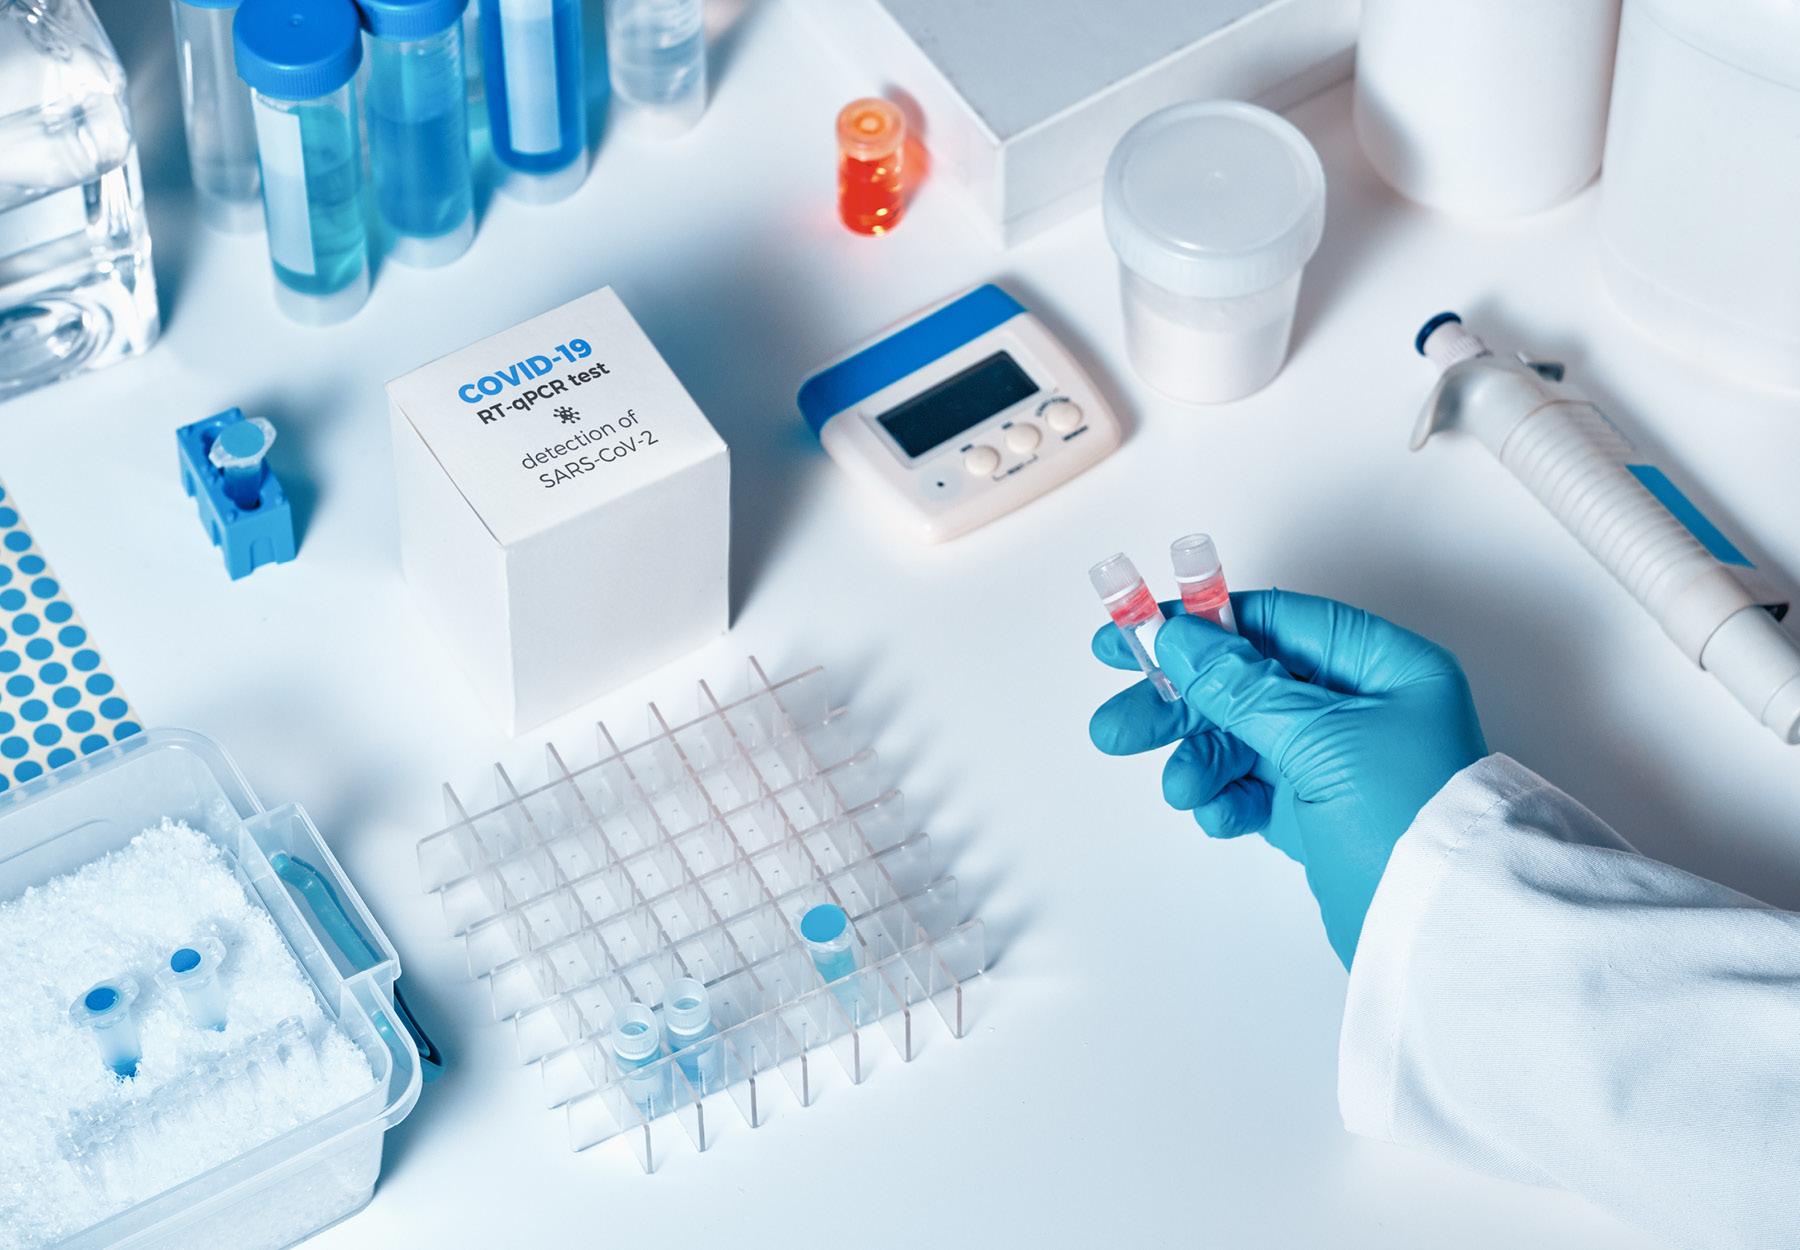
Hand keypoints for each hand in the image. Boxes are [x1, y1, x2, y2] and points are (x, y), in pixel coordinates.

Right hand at [1089, 589, 1486, 967]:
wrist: (1442, 936)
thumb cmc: (1409, 824)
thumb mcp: (1320, 739)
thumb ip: (1242, 685)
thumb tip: (1183, 636)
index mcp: (1384, 667)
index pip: (1276, 622)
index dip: (1202, 625)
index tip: (1138, 633)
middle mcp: (1363, 706)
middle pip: (1248, 682)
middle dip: (1182, 704)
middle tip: (1119, 721)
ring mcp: (1338, 760)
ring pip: (1242, 739)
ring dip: (1201, 760)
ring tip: (1181, 789)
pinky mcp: (1319, 812)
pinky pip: (1253, 789)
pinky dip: (1227, 798)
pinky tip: (1219, 814)